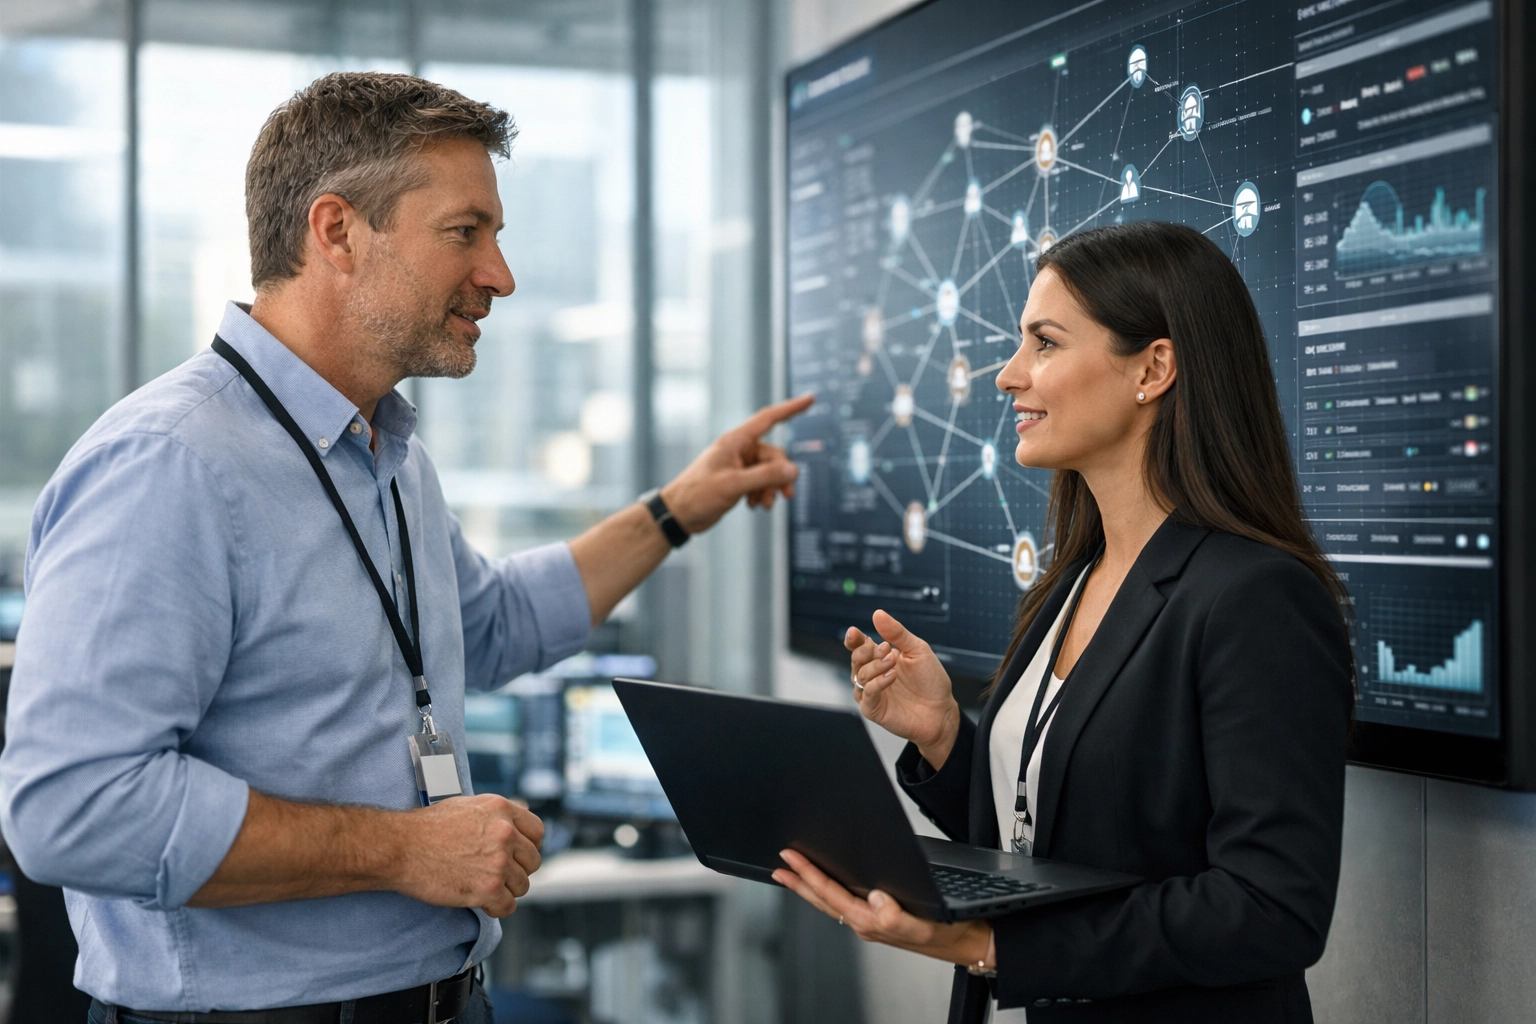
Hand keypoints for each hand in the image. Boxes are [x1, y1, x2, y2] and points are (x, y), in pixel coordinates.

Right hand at [389, 795, 543, 917]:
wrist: (400, 847)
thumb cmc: (426, 828)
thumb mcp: (467, 806)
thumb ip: (495, 816)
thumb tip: (514, 828)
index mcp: (502, 810)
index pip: (537, 832)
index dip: (529, 846)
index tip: (520, 855)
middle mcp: (505, 833)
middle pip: (533, 861)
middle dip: (517, 870)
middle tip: (497, 874)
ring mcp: (499, 862)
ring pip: (522, 886)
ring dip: (505, 890)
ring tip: (483, 887)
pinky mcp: (489, 888)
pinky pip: (508, 906)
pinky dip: (496, 908)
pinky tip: (482, 902)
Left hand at [660, 394, 814, 533]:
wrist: (679, 514)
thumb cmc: (698, 494)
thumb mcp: (734, 485)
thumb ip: (765, 476)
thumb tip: (793, 470)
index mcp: (735, 441)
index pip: (768, 418)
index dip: (791, 408)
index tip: (810, 399)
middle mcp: (739, 450)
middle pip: (774, 455)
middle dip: (780, 476)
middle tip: (784, 495)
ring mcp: (739, 465)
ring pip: (770, 472)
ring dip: (771, 488)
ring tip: (763, 505)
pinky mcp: (738, 480)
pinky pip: (761, 482)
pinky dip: (762, 494)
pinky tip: (752, 505)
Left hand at [773, 850, 993, 969]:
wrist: (969, 942)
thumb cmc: (949, 933)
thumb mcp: (924, 925)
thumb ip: (897, 916)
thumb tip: (876, 898)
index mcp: (871, 922)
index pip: (831, 894)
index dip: (808, 875)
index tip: (791, 859)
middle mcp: (866, 923)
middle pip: (824, 900)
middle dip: (799, 882)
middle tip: (779, 864)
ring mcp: (872, 922)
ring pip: (832, 903)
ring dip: (810, 887)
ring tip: (792, 875)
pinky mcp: (880, 918)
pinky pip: (846, 903)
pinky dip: (830, 892)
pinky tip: (828, 886)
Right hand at [847, 610, 961, 767]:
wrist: (942, 710)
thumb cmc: (931, 681)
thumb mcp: (917, 650)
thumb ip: (897, 633)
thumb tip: (878, 614)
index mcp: (880, 658)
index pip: (859, 646)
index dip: (854, 639)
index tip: (854, 632)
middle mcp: (873, 675)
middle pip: (856, 659)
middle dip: (866, 652)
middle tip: (885, 649)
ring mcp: (872, 693)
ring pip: (859, 676)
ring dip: (875, 666)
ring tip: (893, 663)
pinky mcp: (873, 710)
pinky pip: (866, 694)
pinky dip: (876, 683)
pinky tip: (891, 677)